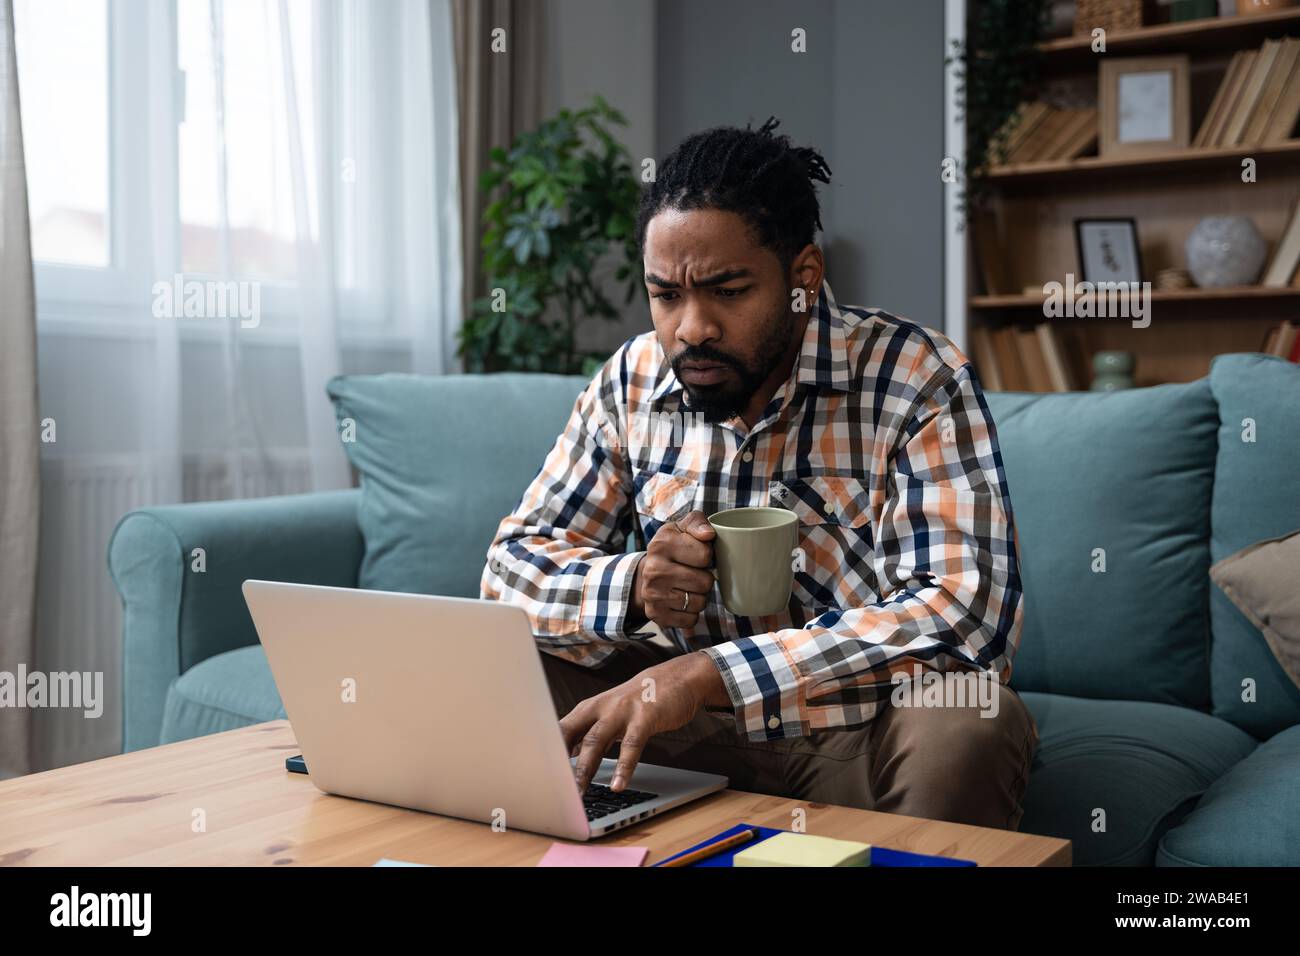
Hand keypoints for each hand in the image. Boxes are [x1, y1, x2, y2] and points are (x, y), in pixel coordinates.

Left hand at [559, 651, 729, 791]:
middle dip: (558, 761)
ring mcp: (622, 711)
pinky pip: (632, 746)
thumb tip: (567, 755)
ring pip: (596, 741)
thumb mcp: (611, 713)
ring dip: (585, 768)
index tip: (535, 773)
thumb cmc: (641, 699)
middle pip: (571, 734)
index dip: (545, 751)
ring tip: (579, 792)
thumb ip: (590, 732)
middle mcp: (601, 707)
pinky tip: (618, 784)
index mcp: (590, 708)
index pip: (560, 730)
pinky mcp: (645, 718)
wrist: (678, 677)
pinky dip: (623, 767)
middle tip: (550, 786)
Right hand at [630, 509, 715, 631]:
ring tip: (688, 586)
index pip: (705, 555)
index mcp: (661, 544)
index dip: (707, 555)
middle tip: (693, 572)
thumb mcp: (682, 527)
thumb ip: (698, 522)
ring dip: (699, 596)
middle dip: (705, 578)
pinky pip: (691, 620)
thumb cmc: (673, 547)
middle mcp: (653, 570)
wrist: (648, 571)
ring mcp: (653, 594)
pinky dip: (691, 612)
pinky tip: (682, 600)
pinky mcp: (656, 615)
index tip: (696, 554)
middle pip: (705, 582)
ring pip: (700, 603)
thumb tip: (708, 534)